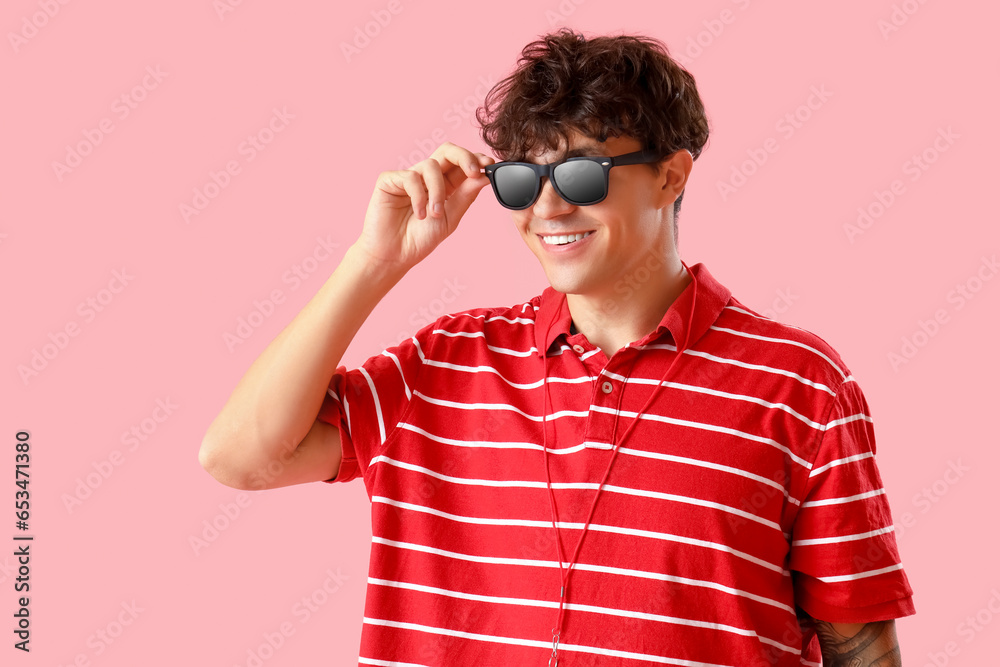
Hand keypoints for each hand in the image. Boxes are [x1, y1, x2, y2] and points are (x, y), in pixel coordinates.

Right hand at [353, 142, 494, 271]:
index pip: (461, 163)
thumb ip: (466, 196)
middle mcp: (427, 178)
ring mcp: (408, 177)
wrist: (394, 256)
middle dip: (464, 157)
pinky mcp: (390, 180)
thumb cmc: (420, 239)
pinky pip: (410, 176)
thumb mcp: (450, 218)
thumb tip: (485, 176)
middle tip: (474, 172)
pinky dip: (419, 196)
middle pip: (447, 151)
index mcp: (445, 185)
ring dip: (438, 191)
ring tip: (435, 214)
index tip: (489, 164)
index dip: (476, 159)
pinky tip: (419, 213)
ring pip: (431, 165)